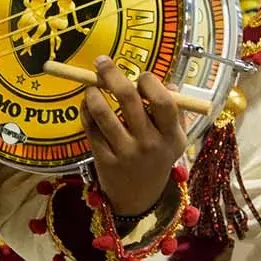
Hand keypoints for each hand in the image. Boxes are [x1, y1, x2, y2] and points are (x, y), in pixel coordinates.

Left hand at [81, 56, 187, 215]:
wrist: (140, 198)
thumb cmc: (158, 158)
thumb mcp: (174, 139)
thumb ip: (173, 111)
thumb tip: (166, 81)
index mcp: (171, 135)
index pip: (162, 101)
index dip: (150, 82)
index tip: (140, 75)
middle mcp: (149, 144)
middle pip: (128, 99)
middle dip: (112, 75)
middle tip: (101, 62)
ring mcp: (125, 153)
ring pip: (103, 112)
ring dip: (93, 93)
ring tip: (91, 86)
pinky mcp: (104, 160)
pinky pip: (90, 128)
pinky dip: (86, 111)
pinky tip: (87, 104)